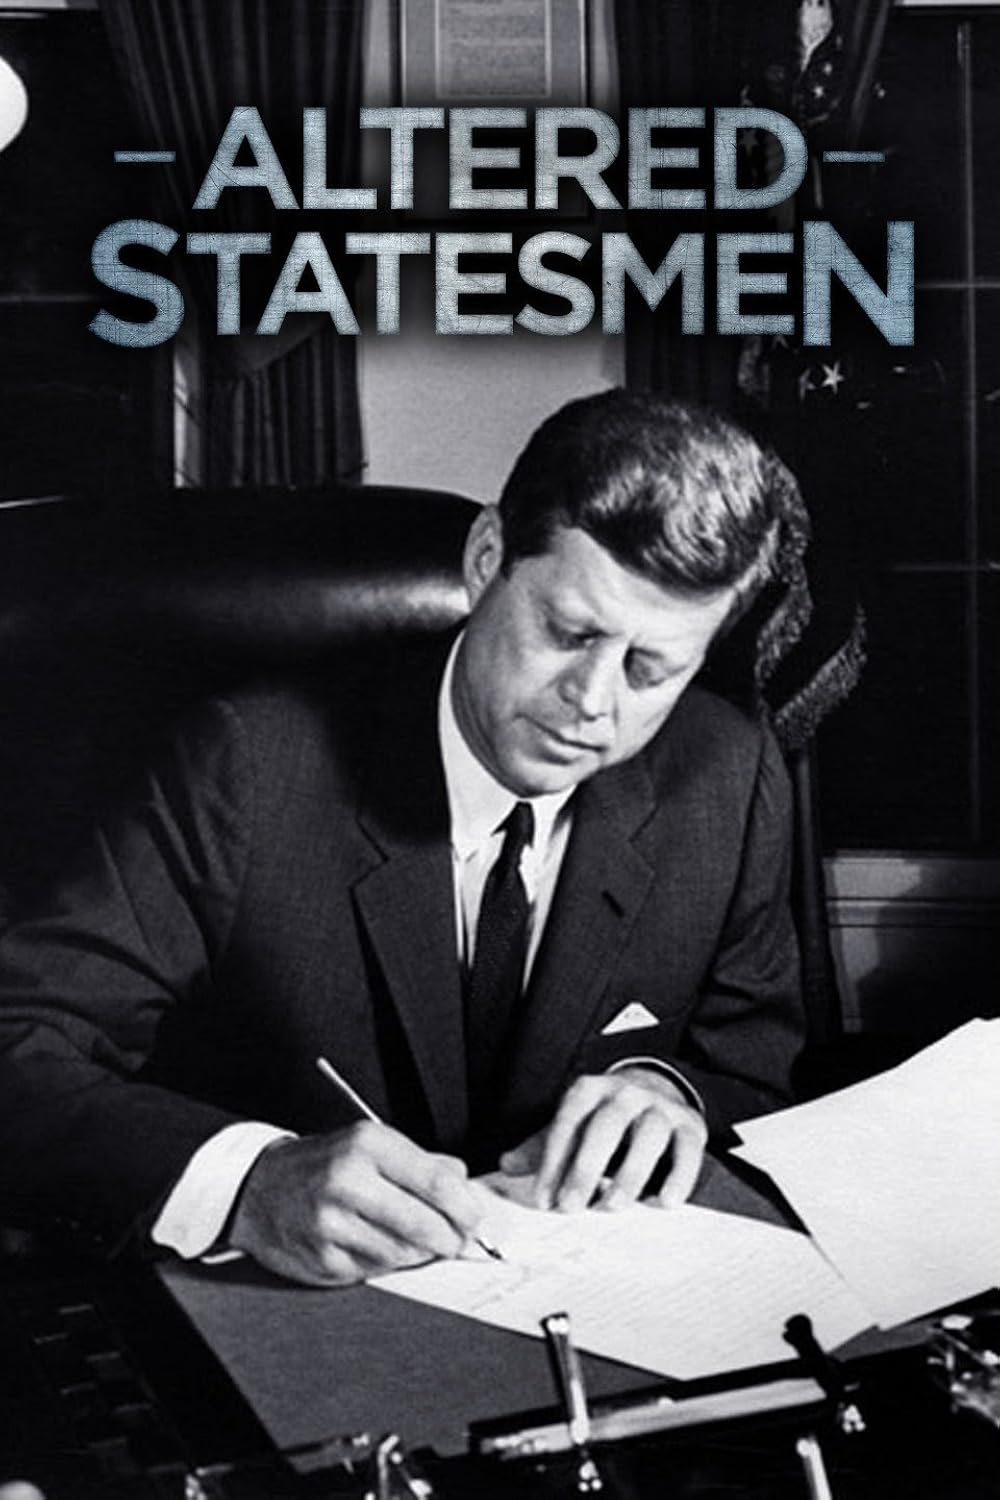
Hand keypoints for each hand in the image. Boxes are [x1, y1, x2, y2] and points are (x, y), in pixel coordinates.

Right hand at [227, 1121, 486, 1284]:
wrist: (258, 1187)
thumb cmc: (324, 1165)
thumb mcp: (371, 1145)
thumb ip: (422, 1163)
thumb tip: (464, 1186)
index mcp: (367, 1145)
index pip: (436, 1181)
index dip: (465, 1207)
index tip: (475, 1219)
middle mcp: (347, 1181)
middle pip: (423, 1224)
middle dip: (449, 1238)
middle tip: (457, 1241)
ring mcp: (330, 1222)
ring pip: (402, 1253)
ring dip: (418, 1253)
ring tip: (415, 1242)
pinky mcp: (320, 1257)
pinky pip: (374, 1270)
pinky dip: (385, 1263)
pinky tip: (377, 1246)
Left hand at [499, 1069, 706, 1212]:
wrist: (657, 1086)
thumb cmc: (605, 1116)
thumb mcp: (572, 1123)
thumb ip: (542, 1146)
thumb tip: (507, 1165)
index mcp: (590, 1090)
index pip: (568, 1123)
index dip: (554, 1162)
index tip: (545, 1199)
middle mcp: (626, 1093)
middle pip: (606, 1126)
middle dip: (587, 1168)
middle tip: (572, 1206)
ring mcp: (660, 1107)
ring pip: (649, 1135)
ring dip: (631, 1173)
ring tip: (614, 1206)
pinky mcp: (690, 1125)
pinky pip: (687, 1149)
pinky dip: (679, 1176)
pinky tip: (664, 1201)